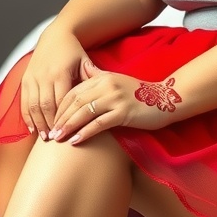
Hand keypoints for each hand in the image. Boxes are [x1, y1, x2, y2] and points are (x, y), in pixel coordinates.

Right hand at [19, 24, 88, 138]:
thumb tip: (103, 92)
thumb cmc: (73, 50)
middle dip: (50, 125)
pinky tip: (32, 128)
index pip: (62, 102)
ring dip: (38, 123)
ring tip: (44, 137)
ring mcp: (33, 78)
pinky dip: (27, 116)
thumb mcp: (85, 61)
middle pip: (46, 107)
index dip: (64, 119)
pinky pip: (24, 101)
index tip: (68, 132)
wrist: (55, 35)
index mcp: (60, 73)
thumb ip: (92, 78)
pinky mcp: (26, 79)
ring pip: (33, 106)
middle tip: (55, 140)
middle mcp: (44, 76)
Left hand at [48, 61, 182, 144]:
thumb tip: (82, 75)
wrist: (166, 99)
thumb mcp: (117, 81)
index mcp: (102, 77)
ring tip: (58, 138)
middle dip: (60, 118)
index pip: (73, 91)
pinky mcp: (124, 112)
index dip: (60, 107)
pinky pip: (99, 124)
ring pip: (84, 112)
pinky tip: (76, 141)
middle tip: (50, 133)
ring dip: (68, 126)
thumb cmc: (139, 94)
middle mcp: (106, 85)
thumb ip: (99, 78)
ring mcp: (115, 98)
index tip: (52, 120)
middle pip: (75, 102)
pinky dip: (85, 132)